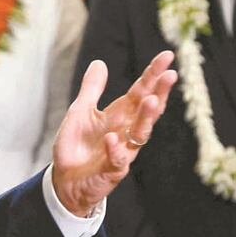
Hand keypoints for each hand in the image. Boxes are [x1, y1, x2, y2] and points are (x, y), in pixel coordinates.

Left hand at [51, 51, 176, 216]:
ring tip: (151, 100)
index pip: (140, 91)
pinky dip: (115, 148)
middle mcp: (127, 131)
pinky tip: (112, 138)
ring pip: (140, 134)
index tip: (167, 56)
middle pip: (147, 110)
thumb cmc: (76, 146)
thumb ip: (92, 89)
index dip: (153, 74)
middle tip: (170, 75)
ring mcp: (123, 151)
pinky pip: (117, 159)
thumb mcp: (81, 112)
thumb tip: (100, 62)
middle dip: (159, 92)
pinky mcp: (112, 170)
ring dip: (145, 118)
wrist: (65, 179)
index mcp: (120, 115)